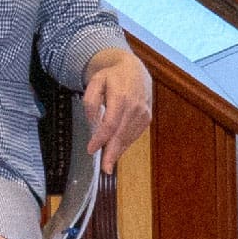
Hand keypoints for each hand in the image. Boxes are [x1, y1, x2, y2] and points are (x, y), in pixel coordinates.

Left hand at [81, 48, 152, 172]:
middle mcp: (135, 107)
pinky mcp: (147, 118)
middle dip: (112, 153)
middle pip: (122, 134)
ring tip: (108, 163)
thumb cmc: (111, 76)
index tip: (91, 149)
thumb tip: (94, 122)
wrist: (135, 69)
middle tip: (105, 169)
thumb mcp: (95, 82)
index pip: (110, 124)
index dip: (101, 139)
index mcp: (121, 97)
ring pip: (129, 137)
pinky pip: (134, 134)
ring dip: (118, 151)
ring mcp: (144, 113)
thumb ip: (91, 101)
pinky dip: (125, 144)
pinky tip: (116, 151)